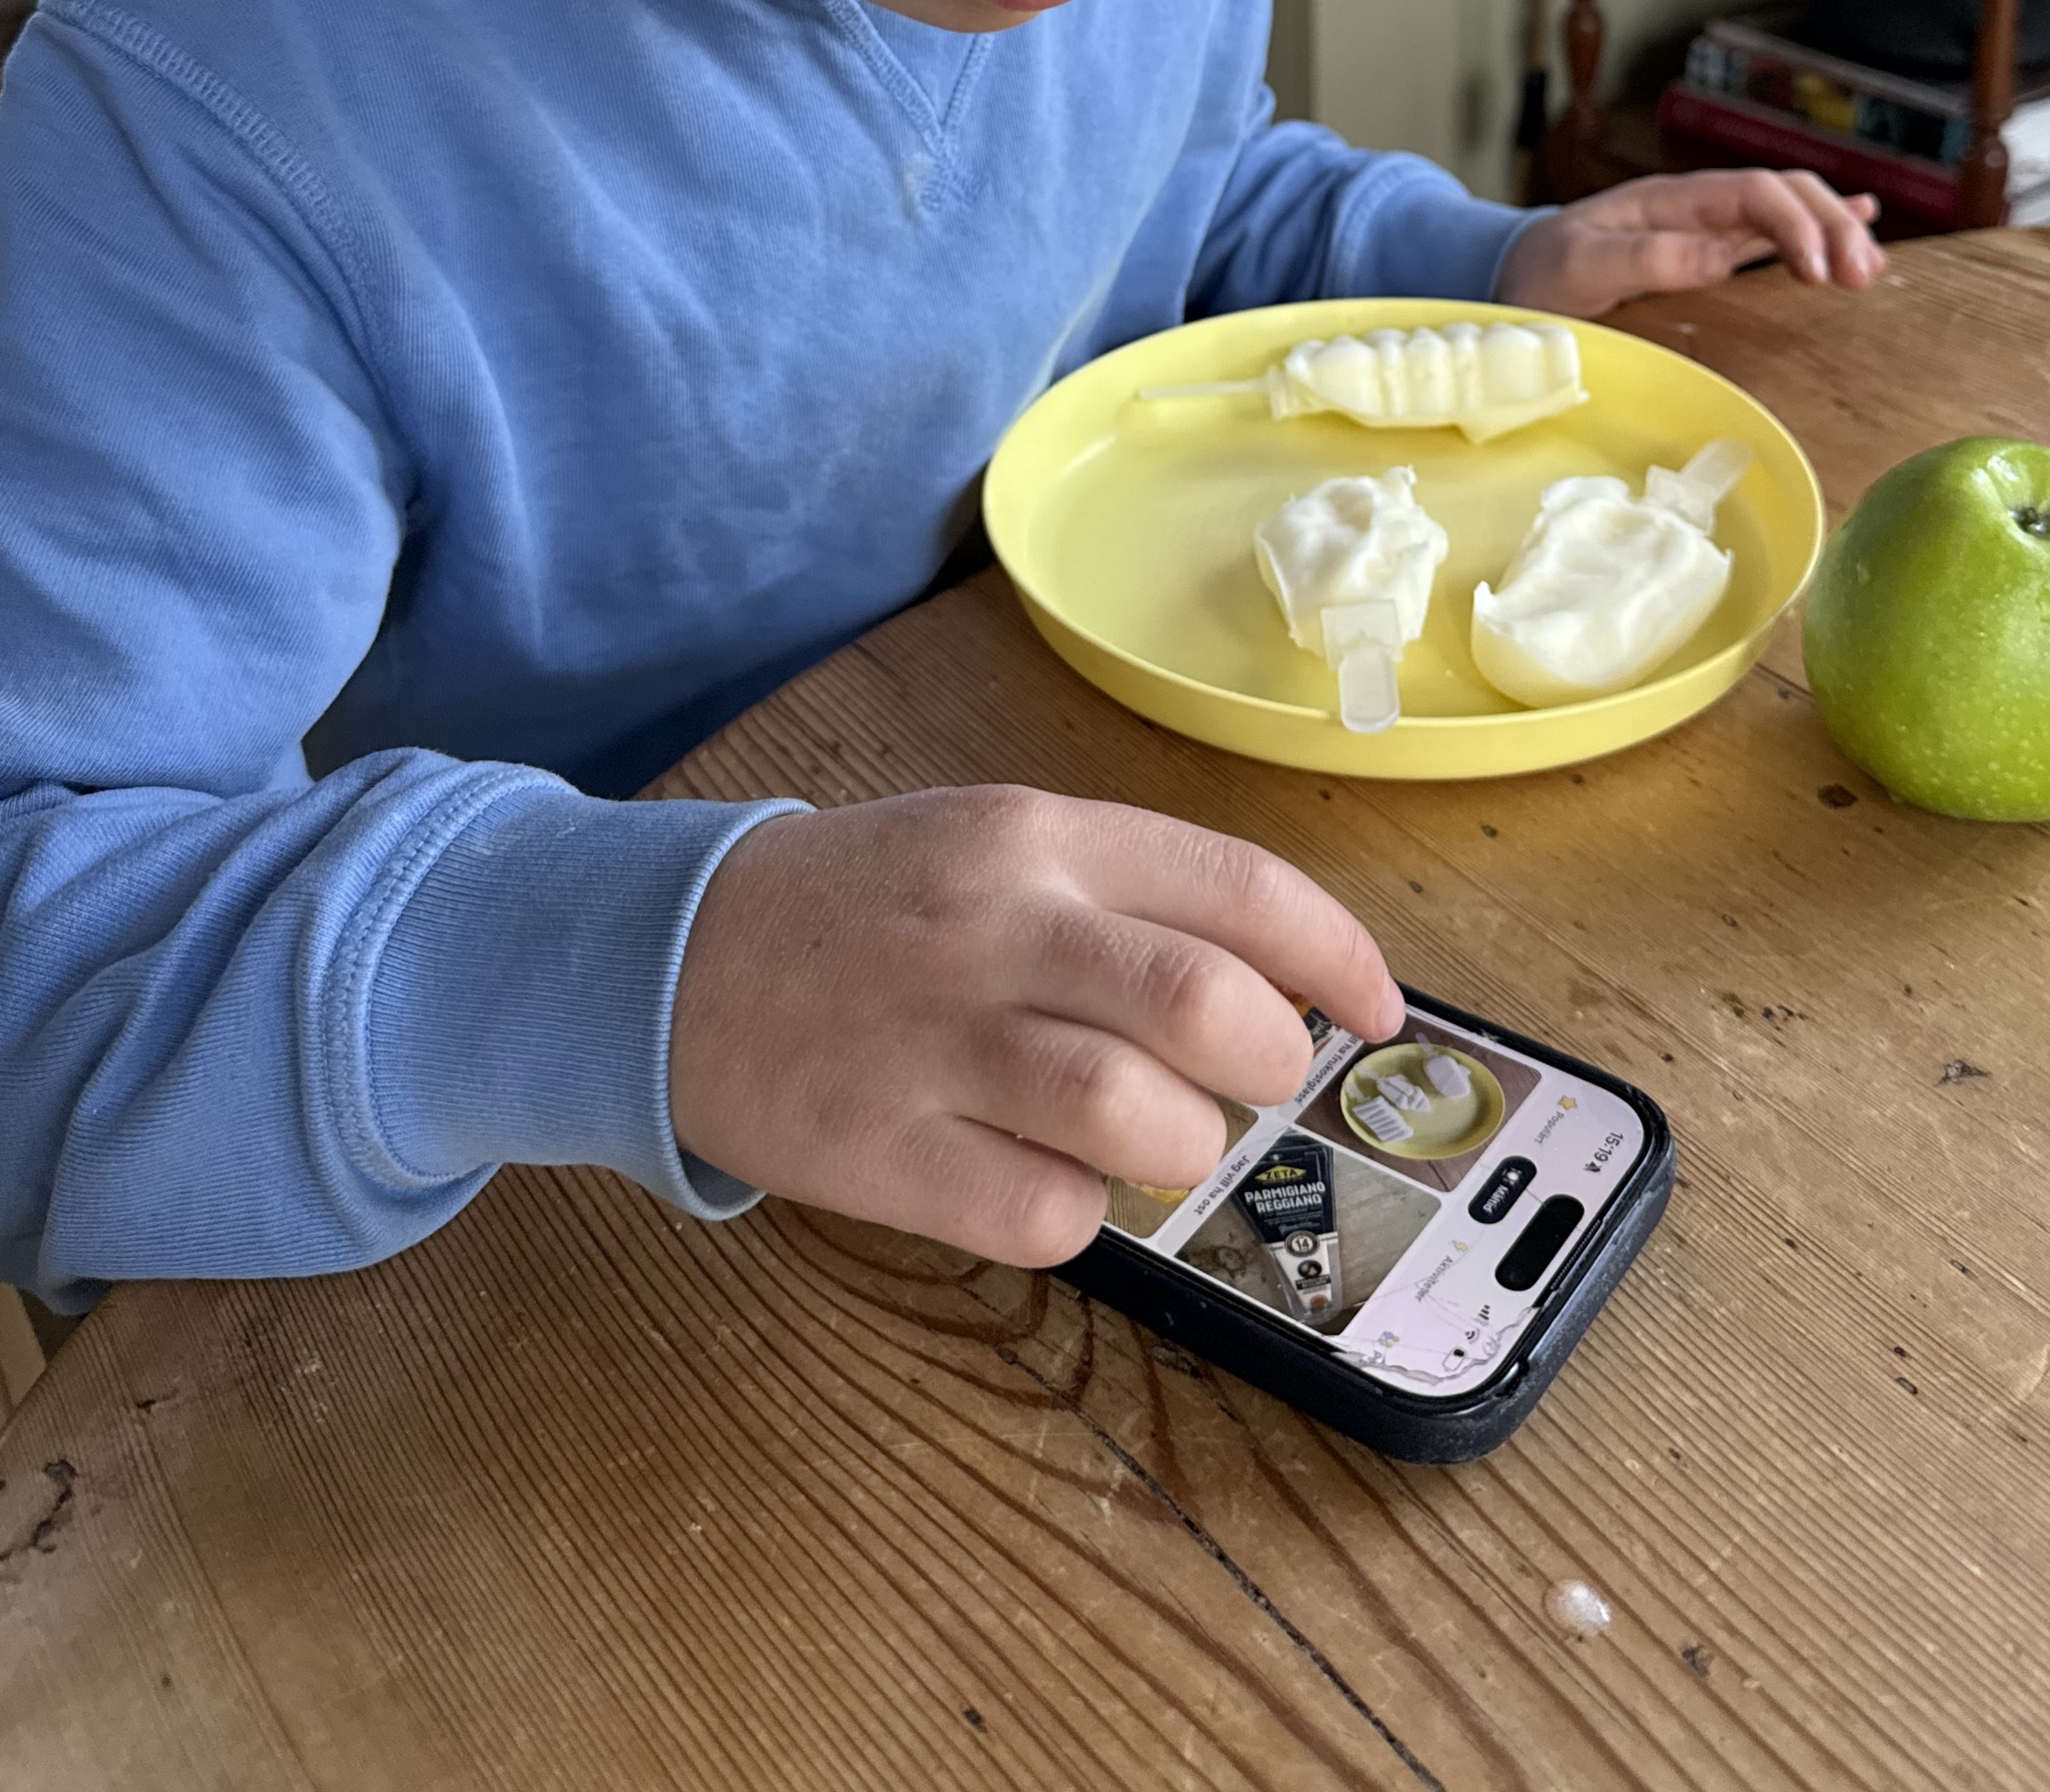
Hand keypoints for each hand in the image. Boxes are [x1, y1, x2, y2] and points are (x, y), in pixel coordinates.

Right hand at [667, 787, 1403, 1265]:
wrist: (673, 954)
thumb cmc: (869, 905)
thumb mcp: (993, 843)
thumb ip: (1125, 894)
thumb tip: (1284, 983)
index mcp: (1036, 835)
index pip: (1240, 885)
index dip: (1339, 958)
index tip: (1377, 1013)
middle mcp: (995, 926)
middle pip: (1208, 1006)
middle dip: (1269, 1063)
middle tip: (1251, 1080)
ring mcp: (935, 1041)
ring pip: (1139, 1117)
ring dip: (1183, 1151)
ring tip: (1154, 1141)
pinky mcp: (883, 1153)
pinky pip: (1043, 1213)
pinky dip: (1078, 1215)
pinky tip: (1047, 1178)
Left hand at [1499, 167, 1883, 318]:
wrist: (1515, 275)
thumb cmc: (1542, 271)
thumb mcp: (1581, 265)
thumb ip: (1645, 258)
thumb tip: (1720, 257)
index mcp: (1672, 200)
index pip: (1754, 192)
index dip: (1796, 225)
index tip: (1818, 273)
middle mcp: (1697, 206)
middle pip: (1785, 194)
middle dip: (1832, 226)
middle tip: (1862, 277)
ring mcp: (1707, 228)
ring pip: (1789, 212)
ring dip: (1835, 232)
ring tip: (1869, 270)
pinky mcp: (1709, 254)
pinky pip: (1773, 235)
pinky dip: (1818, 231)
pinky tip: (1860, 230)